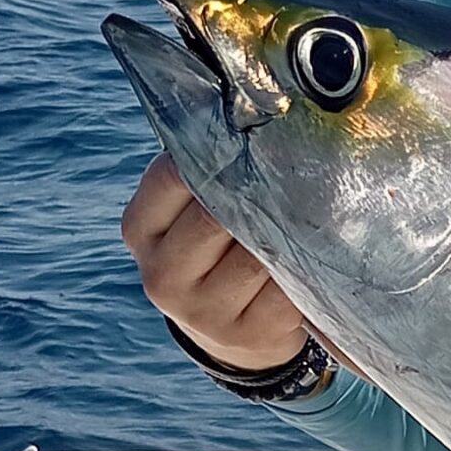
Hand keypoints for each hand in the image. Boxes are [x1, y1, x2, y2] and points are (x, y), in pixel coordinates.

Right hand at [121, 154, 309, 372]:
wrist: (229, 332)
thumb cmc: (213, 250)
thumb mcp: (186, 215)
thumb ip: (203, 175)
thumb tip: (250, 116)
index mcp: (140, 231)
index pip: (173, 176)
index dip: (216, 155)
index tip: (252, 139)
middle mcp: (162, 275)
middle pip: (216, 216)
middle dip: (256, 192)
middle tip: (292, 167)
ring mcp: (203, 311)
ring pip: (258, 252)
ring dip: (286, 230)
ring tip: (305, 209)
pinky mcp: (249, 334)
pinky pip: (287, 286)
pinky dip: (304, 265)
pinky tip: (310, 253)